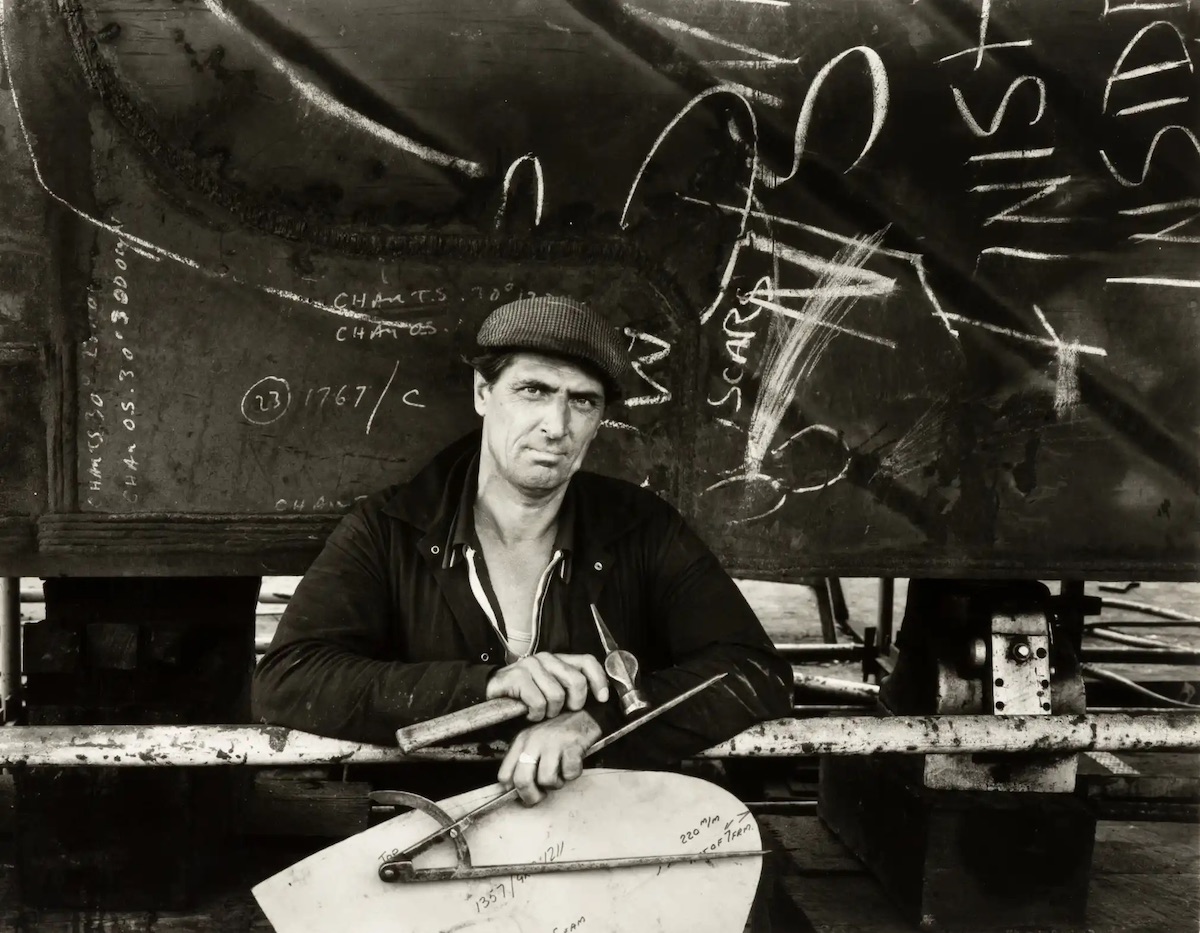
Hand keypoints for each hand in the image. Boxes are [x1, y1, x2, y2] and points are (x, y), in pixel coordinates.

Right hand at [485, 652, 608, 720]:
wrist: (490, 695)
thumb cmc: (526, 697)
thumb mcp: (552, 691)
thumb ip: (571, 689)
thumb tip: (599, 699)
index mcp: (559, 660)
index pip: (587, 662)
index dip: (599, 680)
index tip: (602, 699)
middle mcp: (546, 658)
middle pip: (576, 681)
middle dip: (573, 703)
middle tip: (560, 712)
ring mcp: (531, 665)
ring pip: (557, 695)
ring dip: (550, 712)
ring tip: (540, 712)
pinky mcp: (517, 677)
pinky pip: (538, 702)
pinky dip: (535, 714)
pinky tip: (528, 714)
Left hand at [498, 710, 602, 805]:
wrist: (584, 713)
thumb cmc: (558, 732)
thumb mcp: (534, 741)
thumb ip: (523, 761)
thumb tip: (513, 789)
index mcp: (521, 740)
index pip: (505, 775)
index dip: (514, 791)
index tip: (525, 793)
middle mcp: (533, 741)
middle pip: (522, 781)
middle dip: (532, 796)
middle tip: (541, 796)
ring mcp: (552, 743)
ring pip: (546, 780)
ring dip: (556, 784)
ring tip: (560, 774)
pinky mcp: (572, 746)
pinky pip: (569, 774)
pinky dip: (572, 774)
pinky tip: (573, 764)